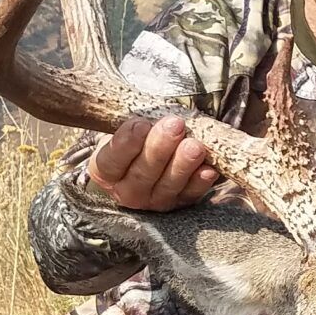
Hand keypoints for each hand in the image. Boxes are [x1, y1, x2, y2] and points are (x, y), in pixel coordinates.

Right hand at [86, 114, 220, 210]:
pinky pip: (190, 194)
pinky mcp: (179, 203)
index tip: (140, 124)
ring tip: (194, 146)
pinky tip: (209, 170)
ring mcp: (154, 200)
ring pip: (167, 186)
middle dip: (159, 148)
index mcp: (106, 171)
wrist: (148, 156)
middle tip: (174, 125)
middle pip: (142, 173)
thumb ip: (131, 122)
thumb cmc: (135, 137)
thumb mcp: (125, 128)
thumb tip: (144, 111)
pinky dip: (200, 182)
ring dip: (182, 165)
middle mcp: (127, 190)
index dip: (126, 143)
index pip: (111, 161)